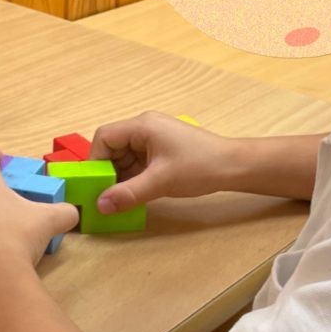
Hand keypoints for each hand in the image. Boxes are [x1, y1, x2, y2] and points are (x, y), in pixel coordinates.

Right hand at [89, 112, 234, 213]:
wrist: (234, 167)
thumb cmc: (200, 166)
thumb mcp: (160, 182)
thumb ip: (128, 193)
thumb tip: (100, 205)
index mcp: (142, 126)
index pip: (104, 137)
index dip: (96, 160)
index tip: (95, 184)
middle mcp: (146, 128)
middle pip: (113, 147)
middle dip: (109, 171)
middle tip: (107, 195)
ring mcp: (155, 139)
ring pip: (125, 157)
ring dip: (121, 177)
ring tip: (121, 198)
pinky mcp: (162, 151)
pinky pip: (138, 162)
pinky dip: (134, 178)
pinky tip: (135, 194)